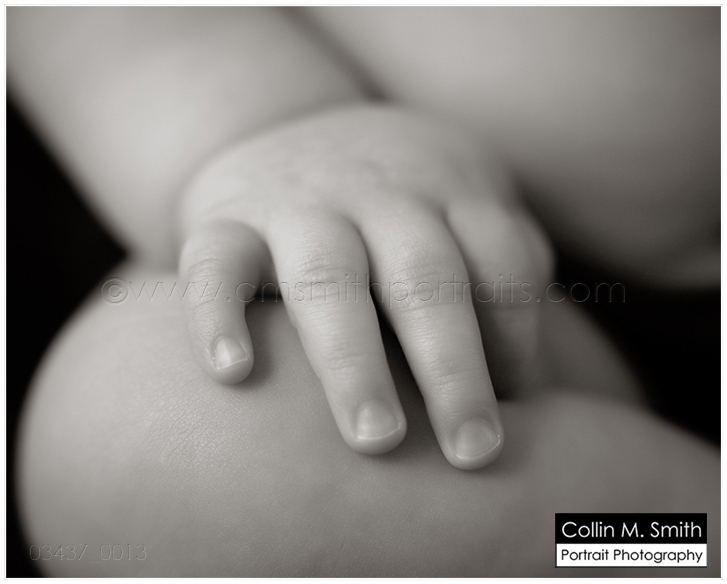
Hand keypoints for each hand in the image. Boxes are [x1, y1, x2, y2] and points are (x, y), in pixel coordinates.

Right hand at [177, 105, 551, 468]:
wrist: (280, 121)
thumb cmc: (386, 193)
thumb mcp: (452, 197)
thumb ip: (496, 261)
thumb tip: (526, 379)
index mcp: (446, 188)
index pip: (500, 259)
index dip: (516, 335)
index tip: (519, 404)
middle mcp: (378, 194)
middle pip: (425, 275)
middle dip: (452, 366)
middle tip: (473, 451)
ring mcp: (298, 204)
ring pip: (327, 276)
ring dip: (354, 359)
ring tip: (376, 439)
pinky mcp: (224, 220)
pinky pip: (215, 264)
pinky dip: (217, 315)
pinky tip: (233, 374)